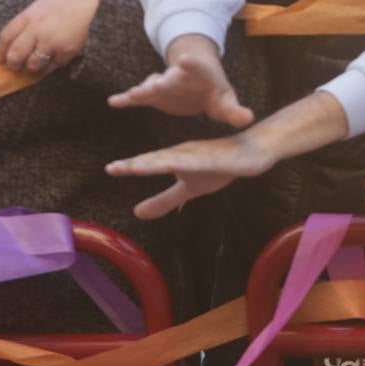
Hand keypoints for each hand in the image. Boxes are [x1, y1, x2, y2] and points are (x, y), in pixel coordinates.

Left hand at [0, 0, 101, 73]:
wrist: (96, 1)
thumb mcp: (44, 4)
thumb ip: (30, 20)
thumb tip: (20, 38)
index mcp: (29, 16)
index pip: (5, 37)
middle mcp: (36, 30)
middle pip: (15, 55)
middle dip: (13, 64)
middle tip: (15, 67)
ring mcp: (51, 42)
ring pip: (33, 64)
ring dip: (33, 67)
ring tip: (37, 65)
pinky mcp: (66, 52)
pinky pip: (54, 65)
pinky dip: (53, 65)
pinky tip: (56, 59)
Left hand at [107, 132, 276, 218]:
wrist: (253, 152)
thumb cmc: (219, 166)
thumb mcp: (189, 189)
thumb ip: (164, 200)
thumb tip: (136, 214)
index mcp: (176, 159)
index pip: (150, 164)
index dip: (130, 167)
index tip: (111, 169)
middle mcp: (185, 153)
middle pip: (158, 159)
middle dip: (138, 164)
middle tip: (114, 168)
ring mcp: (202, 155)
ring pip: (177, 158)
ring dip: (158, 162)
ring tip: (138, 167)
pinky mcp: (220, 158)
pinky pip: (205, 160)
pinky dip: (191, 161)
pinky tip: (180, 163)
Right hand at [109, 34, 253, 127]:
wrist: (198, 83)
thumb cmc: (215, 91)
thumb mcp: (226, 101)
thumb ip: (234, 111)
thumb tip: (247, 119)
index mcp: (200, 75)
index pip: (197, 67)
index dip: (192, 63)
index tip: (186, 58)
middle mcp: (178, 77)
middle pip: (169, 78)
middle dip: (162, 80)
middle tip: (156, 82)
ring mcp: (163, 85)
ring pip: (151, 86)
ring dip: (143, 89)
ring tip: (135, 94)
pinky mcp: (153, 96)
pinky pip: (137, 97)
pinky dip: (126, 99)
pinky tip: (113, 101)